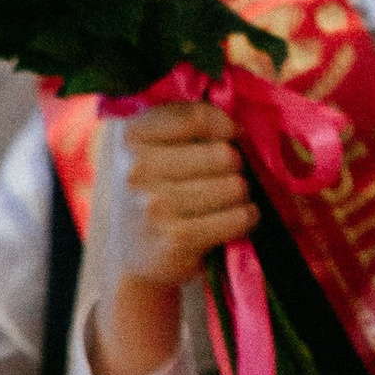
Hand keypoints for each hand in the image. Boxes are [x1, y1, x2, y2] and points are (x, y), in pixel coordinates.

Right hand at [87, 100, 253, 374]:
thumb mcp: (153, 150)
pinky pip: (239, 217)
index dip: (225, 128)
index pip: (197, 116)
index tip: (228, 137)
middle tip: (217, 183)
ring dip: (239, 197)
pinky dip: (244, 220)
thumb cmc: (155, 192)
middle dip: (233, 170)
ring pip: (236, 186)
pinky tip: (225, 223)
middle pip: (225, 155)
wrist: (135, 257)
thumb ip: (186, 124)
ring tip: (218, 205)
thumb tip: (238, 119)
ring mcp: (153, 205)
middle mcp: (135, 168)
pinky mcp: (175, 238)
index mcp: (130, 136)